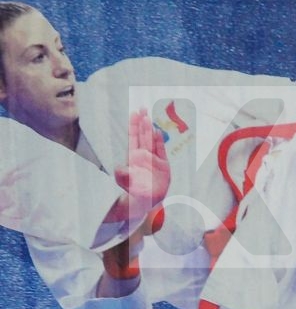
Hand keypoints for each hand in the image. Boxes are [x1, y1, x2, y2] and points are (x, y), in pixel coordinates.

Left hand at [116, 108, 169, 230]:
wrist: (147, 199)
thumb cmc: (134, 190)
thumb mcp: (125, 183)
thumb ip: (122, 175)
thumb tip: (120, 169)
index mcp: (133, 156)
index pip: (133, 137)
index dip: (133, 126)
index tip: (134, 114)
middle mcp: (143, 155)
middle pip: (142, 135)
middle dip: (142, 122)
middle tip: (142, 108)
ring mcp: (153, 159)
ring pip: (151, 140)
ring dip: (150, 129)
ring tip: (149, 117)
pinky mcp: (163, 165)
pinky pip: (161, 150)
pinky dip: (160, 141)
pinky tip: (158, 132)